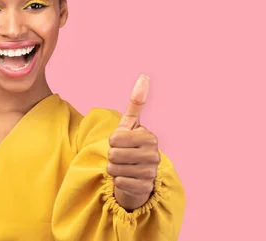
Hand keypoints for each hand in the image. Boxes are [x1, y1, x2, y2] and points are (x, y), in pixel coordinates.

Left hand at [107, 74, 159, 210]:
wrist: (136, 175)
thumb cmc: (130, 146)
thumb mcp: (130, 125)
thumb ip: (136, 103)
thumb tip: (144, 77)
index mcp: (150, 137)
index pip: (115, 139)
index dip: (113, 141)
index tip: (122, 143)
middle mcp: (153, 155)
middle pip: (113, 154)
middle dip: (112, 156)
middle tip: (121, 156)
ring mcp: (150, 173)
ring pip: (114, 169)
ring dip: (114, 169)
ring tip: (124, 167)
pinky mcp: (144, 188)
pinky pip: (119, 182)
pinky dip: (118, 181)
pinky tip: (127, 179)